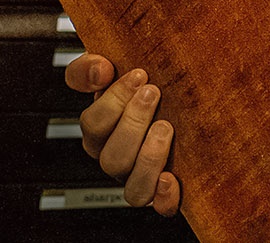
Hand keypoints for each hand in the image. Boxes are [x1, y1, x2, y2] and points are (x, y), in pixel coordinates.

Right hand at [65, 52, 180, 214]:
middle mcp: (117, 156)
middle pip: (111, 156)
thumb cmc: (145, 82)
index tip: (138, 74)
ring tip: (165, 126)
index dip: (111, 102)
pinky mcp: (163, 190)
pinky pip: (159, 206)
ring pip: (132, 187)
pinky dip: (163, 198)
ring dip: (148, 158)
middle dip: (133, 122)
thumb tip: (99, 69)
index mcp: (102, 130)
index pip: (92, 124)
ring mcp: (139, 175)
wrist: (177, 96)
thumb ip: (94, 65)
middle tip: (153, 93)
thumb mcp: (115, 64)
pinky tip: (171, 178)